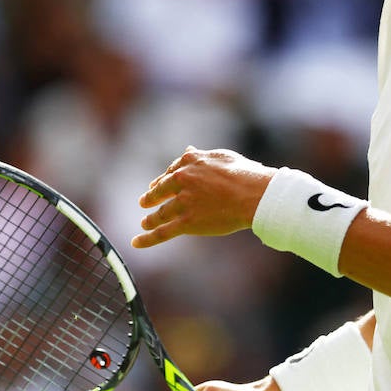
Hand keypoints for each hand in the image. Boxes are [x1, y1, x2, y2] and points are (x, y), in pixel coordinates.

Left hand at [132, 147, 275, 248]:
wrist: (255, 195)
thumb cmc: (245, 174)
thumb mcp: (221, 157)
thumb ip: (201, 155)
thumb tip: (188, 148)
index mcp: (190, 162)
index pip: (171, 171)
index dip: (163, 179)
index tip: (158, 185)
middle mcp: (182, 180)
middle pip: (161, 191)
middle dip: (151, 197)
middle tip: (144, 202)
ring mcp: (183, 202)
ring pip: (160, 213)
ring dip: (150, 219)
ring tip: (145, 224)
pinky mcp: (187, 222)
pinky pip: (162, 232)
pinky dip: (147, 239)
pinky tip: (136, 243)